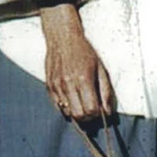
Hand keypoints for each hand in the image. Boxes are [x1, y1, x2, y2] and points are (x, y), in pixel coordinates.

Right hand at [39, 1, 113, 119]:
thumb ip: (105, 92)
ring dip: (76, 112)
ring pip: (67, 113)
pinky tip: (72, 98)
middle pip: (78, 115)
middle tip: (91, 110)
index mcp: (84, 80)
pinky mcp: (49, 86)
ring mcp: (57, 86)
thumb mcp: (100, 69)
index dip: (97, 115)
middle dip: (87, 118)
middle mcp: (68, 85)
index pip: (91, 110)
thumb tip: (107, 112)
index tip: (100, 111)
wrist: (62, 38)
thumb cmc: (84, 52)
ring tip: (81, 102)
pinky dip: (66, 107)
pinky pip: (57, 106)